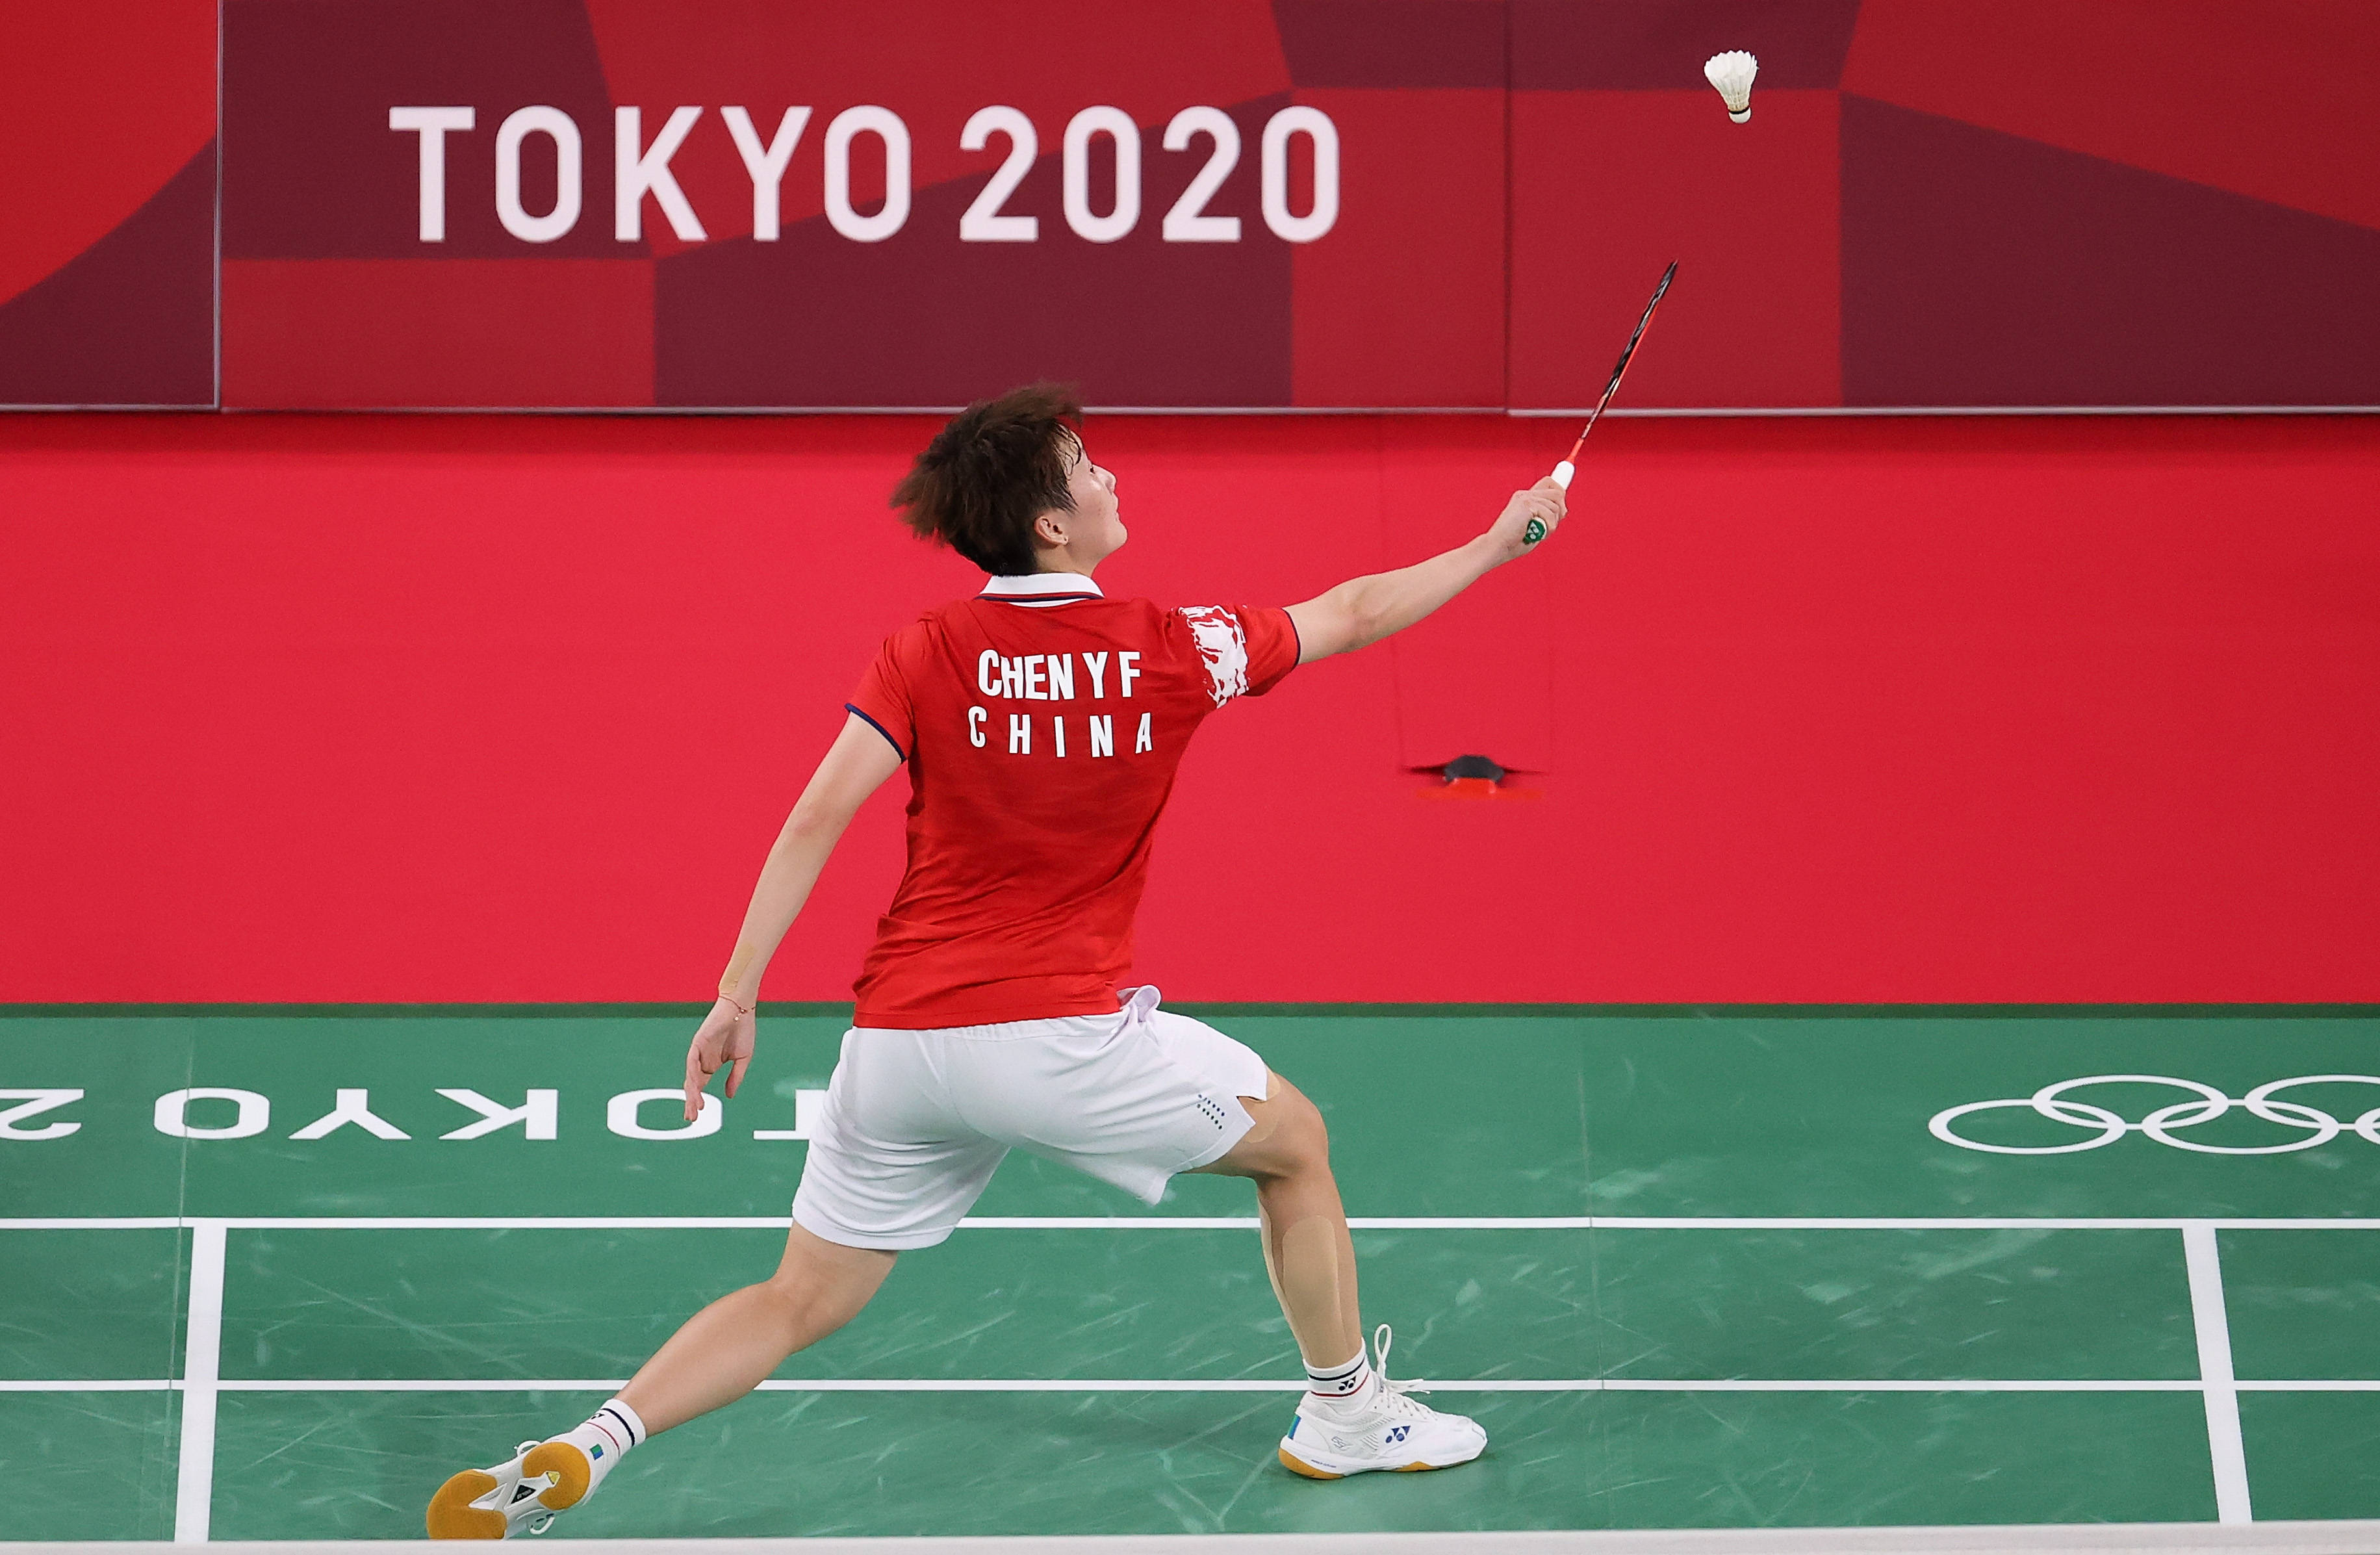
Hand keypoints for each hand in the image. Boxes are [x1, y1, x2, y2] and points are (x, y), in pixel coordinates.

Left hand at [683, 997, 755, 1120]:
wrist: (742, 1009)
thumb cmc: (743, 1031)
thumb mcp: (743, 1059)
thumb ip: (735, 1077)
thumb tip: (729, 1096)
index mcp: (712, 1064)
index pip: (700, 1086)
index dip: (697, 1100)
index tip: (696, 1116)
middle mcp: (702, 1060)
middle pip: (692, 1084)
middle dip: (691, 1101)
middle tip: (691, 1118)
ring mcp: (698, 1052)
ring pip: (690, 1076)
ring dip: (692, 1092)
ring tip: (696, 1107)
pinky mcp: (698, 1042)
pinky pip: (692, 1061)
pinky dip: (692, 1074)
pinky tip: (695, 1086)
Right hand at [1488, 477, 1565, 560]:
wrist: (1497, 547)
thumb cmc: (1512, 542)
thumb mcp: (1533, 527)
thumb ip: (1545, 516)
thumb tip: (1563, 510)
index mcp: (1525, 498)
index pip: (1549, 483)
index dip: (1560, 492)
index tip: (1563, 511)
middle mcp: (1526, 495)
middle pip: (1557, 492)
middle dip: (1561, 510)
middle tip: (1552, 526)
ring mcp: (1526, 498)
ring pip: (1555, 505)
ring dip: (1552, 523)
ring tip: (1540, 533)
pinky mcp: (1527, 504)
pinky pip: (1549, 514)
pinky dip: (1548, 527)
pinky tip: (1537, 534)